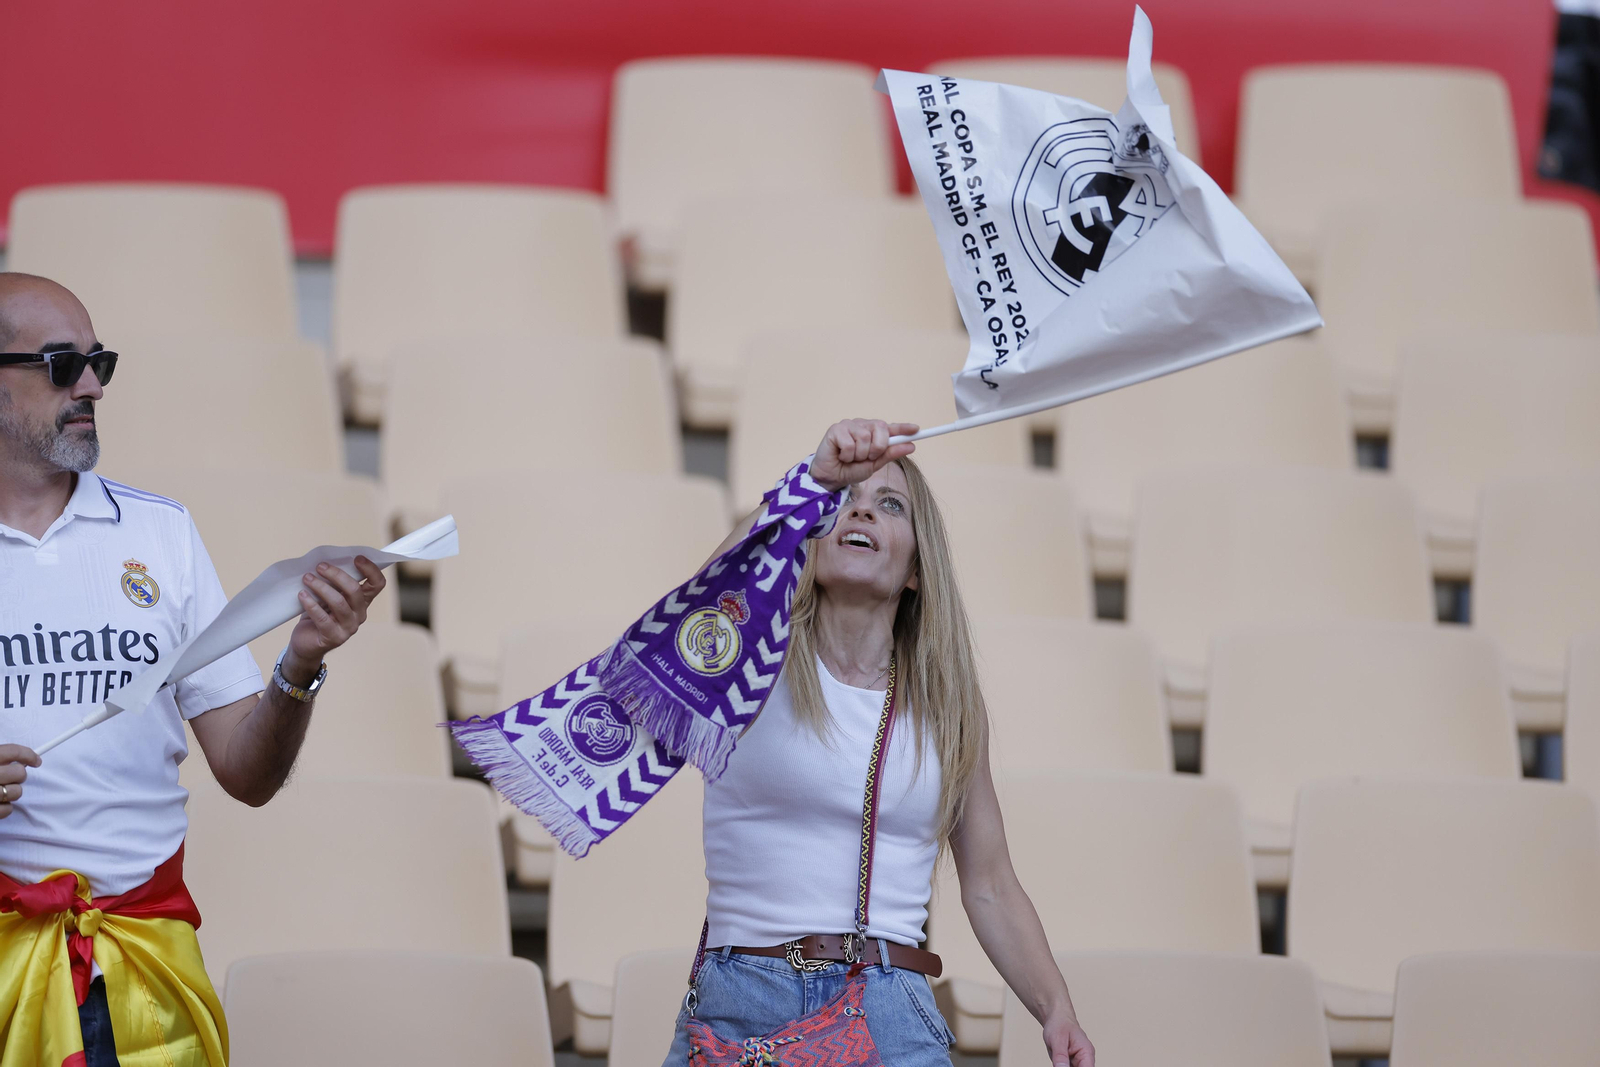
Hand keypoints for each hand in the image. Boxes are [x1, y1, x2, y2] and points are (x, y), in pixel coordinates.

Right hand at [0, 745, 40, 818]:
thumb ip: (1, 760)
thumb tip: (23, 760)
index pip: (12, 751)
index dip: (28, 754)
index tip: (37, 760)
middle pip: (19, 773)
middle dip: (19, 776)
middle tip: (11, 779)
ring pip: (17, 792)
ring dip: (13, 793)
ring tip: (1, 792)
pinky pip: (8, 810)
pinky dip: (5, 808)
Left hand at [283, 556, 385, 684]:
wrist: (305, 643)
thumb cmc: (318, 614)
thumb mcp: (329, 595)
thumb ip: (334, 582)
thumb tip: (326, 561)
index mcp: (362, 601)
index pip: (377, 584)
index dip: (371, 569)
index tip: (356, 558)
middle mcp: (359, 614)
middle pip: (355, 590)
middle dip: (337, 575)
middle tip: (320, 566)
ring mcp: (348, 628)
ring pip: (339, 602)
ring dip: (321, 587)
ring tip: (307, 578)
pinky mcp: (334, 638)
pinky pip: (323, 618)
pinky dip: (311, 604)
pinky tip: (302, 595)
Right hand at [810, 419, 919, 492]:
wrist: (831, 479)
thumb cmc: (851, 469)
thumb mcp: (874, 464)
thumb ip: (890, 454)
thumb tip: (911, 446)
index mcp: (873, 432)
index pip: (890, 427)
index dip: (903, 427)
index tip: (916, 429)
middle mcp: (862, 425)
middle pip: (880, 429)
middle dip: (877, 448)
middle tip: (866, 457)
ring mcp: (849, 425)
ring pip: (864, 438)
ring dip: (859, 455)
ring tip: (850, 458)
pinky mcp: (836, 429)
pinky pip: (850, 443)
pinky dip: (847, 455)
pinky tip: (841, 456)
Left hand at [1045, 1013, 1094, 1066]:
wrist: (1056, 1019)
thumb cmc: (1059, 1024)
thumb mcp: (1057, 1039)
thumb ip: (1060, 1055)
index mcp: (1086, 1052)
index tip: (1065, 1065)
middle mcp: (1085, 1059)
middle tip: (1058, 1060)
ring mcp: (1078, 1062)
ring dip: (1063, 1066)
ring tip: (1057, 1056)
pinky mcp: (1071, 1064)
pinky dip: (1062, 1066)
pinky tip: (1057, 1059)